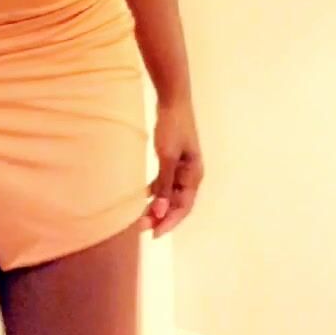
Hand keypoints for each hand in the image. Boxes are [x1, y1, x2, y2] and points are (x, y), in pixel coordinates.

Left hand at [141, 96, 203, 237]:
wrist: (172, 101)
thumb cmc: (172, 127)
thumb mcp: (167, 157)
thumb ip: (164, 186)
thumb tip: (160, 212)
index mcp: (194, 175)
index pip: (184, 206)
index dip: (170, 222)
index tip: (154, 234)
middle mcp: (190, 175)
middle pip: (177, 203)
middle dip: (161, 216)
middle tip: (141, 227)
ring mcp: (182, 167)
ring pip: (170, 194)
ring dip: (157, 206)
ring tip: (141, 217)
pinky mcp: (173, 160)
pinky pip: (165, 182)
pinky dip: (156, 191)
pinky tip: (144, 197)